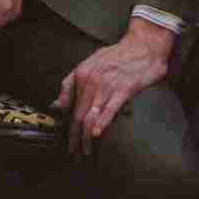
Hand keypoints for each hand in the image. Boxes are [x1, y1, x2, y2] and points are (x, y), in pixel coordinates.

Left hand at [52, 18, 173, 155]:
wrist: (142, 45)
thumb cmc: (116, 56)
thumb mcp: (89, 64)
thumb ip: (72, 83)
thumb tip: (56, 104)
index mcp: (81, 73)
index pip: (70, 106)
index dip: (67, 126)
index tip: (67, 142)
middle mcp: (91, 79)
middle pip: (78, 113)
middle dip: (74, 136)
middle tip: (73, 152)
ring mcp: (107, 84)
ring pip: (91, 114)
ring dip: (86, 136)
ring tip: (85, 151)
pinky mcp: (124, 88)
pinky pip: (110, 108)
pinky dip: (102, 122)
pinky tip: (96, 133)